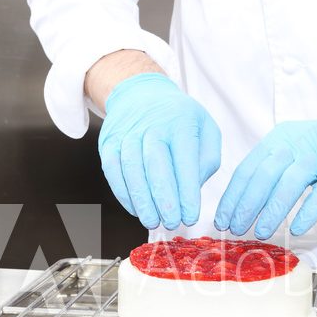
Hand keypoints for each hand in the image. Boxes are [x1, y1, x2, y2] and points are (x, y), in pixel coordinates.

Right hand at [98, 73, 220, 229]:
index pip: (185, 162)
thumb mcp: (206, 130)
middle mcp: (152, 126)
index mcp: (181, 123)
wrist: (142, 92)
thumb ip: (207, 160)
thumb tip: (193, 189)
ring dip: (142, 201)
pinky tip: (136, 210)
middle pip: (155, 166)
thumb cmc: (181, 119)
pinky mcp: (109, 142)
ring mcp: (127, 133)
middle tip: (172, 223)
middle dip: (164, 200)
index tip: (191, 217)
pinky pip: (113, 171)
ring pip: (132, 170)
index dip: (187, 193)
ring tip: (153, 222)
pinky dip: (124, 194)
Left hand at [214, 105, 316, 238]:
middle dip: (246, 205)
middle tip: (237, 229)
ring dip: (272, 211)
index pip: (247, 169)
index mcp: (278, 139)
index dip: (232, 197)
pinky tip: (298, 230)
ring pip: (289, 184)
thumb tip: (244, 203)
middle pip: (263, 175)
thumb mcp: (295, 149)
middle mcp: (295, 143)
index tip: (222, 220)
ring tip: (260, 232)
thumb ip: (273, 169)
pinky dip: (307, 212)